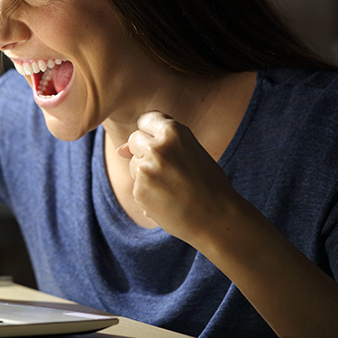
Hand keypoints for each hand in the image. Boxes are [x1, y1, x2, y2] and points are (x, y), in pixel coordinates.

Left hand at [117, 111, 240, 248]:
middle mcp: (156, 147)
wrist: (218, 217)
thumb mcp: (190, 152)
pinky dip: (148, 193)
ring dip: (146, 174)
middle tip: (169, 169)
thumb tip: (119, 150)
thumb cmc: (208, 183)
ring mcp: (145, 169)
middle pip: (134, 140)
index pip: (146, 120)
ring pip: (133, 164)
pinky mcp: (139, 190)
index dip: (153, 133)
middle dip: (145, 152)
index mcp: (174, 131)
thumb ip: (159, 143)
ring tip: (173, 187)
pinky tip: (168, 200)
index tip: (164, 146)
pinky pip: (136, 186)